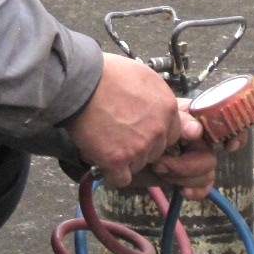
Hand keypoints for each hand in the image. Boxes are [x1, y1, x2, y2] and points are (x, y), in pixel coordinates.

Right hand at [68, 54, 202, 187]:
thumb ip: (156, 99)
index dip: (154, 134)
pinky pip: (121, 178)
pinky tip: (104, 162)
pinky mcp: (118, 160)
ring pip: (139, 165)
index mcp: (168, 108)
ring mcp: (140, 147)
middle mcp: (158, 130)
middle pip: (156, 151)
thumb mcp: (144, 77)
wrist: (81, 83)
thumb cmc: (108, 74)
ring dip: (125, 159)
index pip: (172, 134)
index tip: (140, 131)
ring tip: (107, 143)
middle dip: (141, 147)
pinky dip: (112, 173)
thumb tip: (155, 109)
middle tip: (121, 136)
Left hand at [133, 114, 249, 199]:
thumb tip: (197, 130)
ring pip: (208, 172)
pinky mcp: (187, 175)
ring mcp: (193, 156)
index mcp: (193, 115)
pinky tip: (182, 191)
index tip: (228, 146)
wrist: (113, 146)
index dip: (236, 133)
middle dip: (188, 165)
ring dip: (184, 177)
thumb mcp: (152, 118)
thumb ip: (176, 122)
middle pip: (212, 156)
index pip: (227, 120)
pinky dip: (196, 191)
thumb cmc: (131, 125)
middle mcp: (197, 136)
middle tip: (160, 164)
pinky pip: (204, 186)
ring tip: (160, 172)